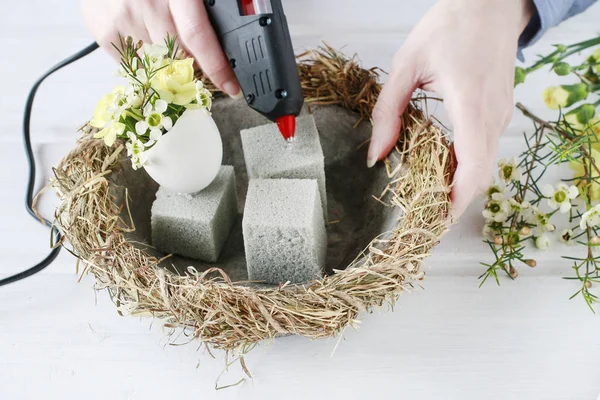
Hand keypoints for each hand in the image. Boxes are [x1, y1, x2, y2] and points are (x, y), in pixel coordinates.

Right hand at [82, 0, 241, 97]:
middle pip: (179, 55)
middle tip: (198, 64)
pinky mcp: (105, 31)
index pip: (198, 36)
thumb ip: (199, 8)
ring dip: (166, 58)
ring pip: (158, 61)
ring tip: (163, 36)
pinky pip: (134, 61)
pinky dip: (144, 56)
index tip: (230, 86)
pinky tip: (143, 34)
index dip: (216, 66)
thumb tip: (223, 34)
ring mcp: (124, 19)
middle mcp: (148, 4)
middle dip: (193, 66)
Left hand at [368, 0, 533, 218]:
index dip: (456, 202)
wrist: (492, 4)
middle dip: (453, 200)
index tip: (436, 222)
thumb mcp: (408, 64)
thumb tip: (376, 154)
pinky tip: (440, 164)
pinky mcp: (500, 111)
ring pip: (482, 163)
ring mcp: (501, 114)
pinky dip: (464, 164)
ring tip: (427, 193)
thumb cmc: (452, 25)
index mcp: (470, 105)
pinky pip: (483, 148)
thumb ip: (388, 112)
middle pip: (479, 175)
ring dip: (457, 182)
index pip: (473, 169)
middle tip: (424, 215)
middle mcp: (492, 115)